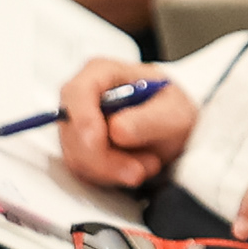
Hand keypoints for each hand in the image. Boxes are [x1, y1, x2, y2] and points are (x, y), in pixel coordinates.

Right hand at [55, 56, 196, 189]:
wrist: (173, 130)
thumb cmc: (172, 111)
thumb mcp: (174, 113)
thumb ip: (148, 120)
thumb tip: (115, 129)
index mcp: (101, 72)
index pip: (77, 92)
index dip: (82, 118)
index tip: (96, 141)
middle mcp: (81, 97)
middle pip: (73, 131)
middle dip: (104, 158)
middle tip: (141, 169)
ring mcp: (76, 125)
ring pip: (77, 157)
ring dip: (113, 170)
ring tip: (149, 163)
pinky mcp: (78, 150)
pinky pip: (83, 171)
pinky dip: (110, 176)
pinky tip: (136, 168)